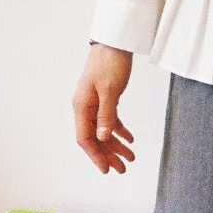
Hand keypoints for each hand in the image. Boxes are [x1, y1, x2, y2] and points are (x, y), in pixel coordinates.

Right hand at [73, 44, 135, 173]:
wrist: (114, 43)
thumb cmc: (110, 63)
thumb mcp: (110, 91)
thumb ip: (106, 115)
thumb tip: (102, 138)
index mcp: (82, 107)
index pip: (86, 139)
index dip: (96, 156)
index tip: (107, 170)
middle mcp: (85, 107)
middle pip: (95, 138)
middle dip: (108, 155)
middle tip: (123, 169)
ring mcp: (94, 103)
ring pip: (103, 131)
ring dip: (115, 145)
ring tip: (130, 157)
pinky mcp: (105, 98)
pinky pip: (110, 120)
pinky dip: (119, 130)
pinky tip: (130, 139)